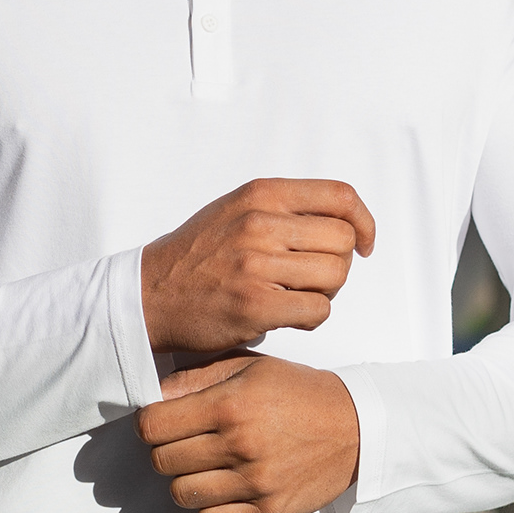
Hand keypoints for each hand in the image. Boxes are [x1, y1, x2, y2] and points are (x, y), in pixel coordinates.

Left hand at [136, 353, 359, 512]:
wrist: (355, 427)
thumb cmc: (297, 393)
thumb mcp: (248, 367)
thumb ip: (195, 378)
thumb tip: (151, 395)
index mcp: (230, 405)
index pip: (152, 426)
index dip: (149, 423)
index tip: (162, 422)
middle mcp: (240, 446)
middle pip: (161, 461)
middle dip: (166, 450)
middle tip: (188, 443)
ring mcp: (256, 484)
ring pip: (181, 494)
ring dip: (186, 480)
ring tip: (207, 467)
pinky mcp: (269, 512)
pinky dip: (208, 509)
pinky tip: (223, 490)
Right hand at [141, 178, 374, 358]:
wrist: (150, 294)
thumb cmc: (198, 256)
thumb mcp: (236, 210)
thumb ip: (284, 208)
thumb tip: (345, 218)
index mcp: (261, 194)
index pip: (341, 197)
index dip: (364, 223)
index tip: (364, 244)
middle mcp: (260, 223)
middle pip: (343, 241)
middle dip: (338, 265)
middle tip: (312, 279)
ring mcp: (256, 264)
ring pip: (336, 276)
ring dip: (325, 293)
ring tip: (296, 297)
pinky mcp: (254, 304)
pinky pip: (318, 310)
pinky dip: (312, 318)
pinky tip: (288, 316)